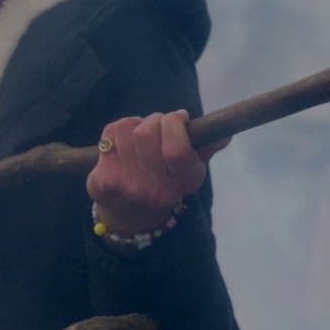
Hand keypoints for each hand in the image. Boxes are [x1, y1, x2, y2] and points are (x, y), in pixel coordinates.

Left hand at [86, 110, 228, 235]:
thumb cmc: (166, 178)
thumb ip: (207, 147)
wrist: (132, 212)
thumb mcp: (191, 165)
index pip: (177, 150)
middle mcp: (157, 191)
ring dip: (133, 125)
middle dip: (153, 120)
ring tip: (137, 139)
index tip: (178, 118)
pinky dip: (114, 133)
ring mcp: (129, 189)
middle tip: (155, 126)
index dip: (174, 124)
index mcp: (186, 182)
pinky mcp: (104, 183)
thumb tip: (225, 134)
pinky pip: (109, 136)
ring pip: (127, 128)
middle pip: (147, 132)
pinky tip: (120, 148)